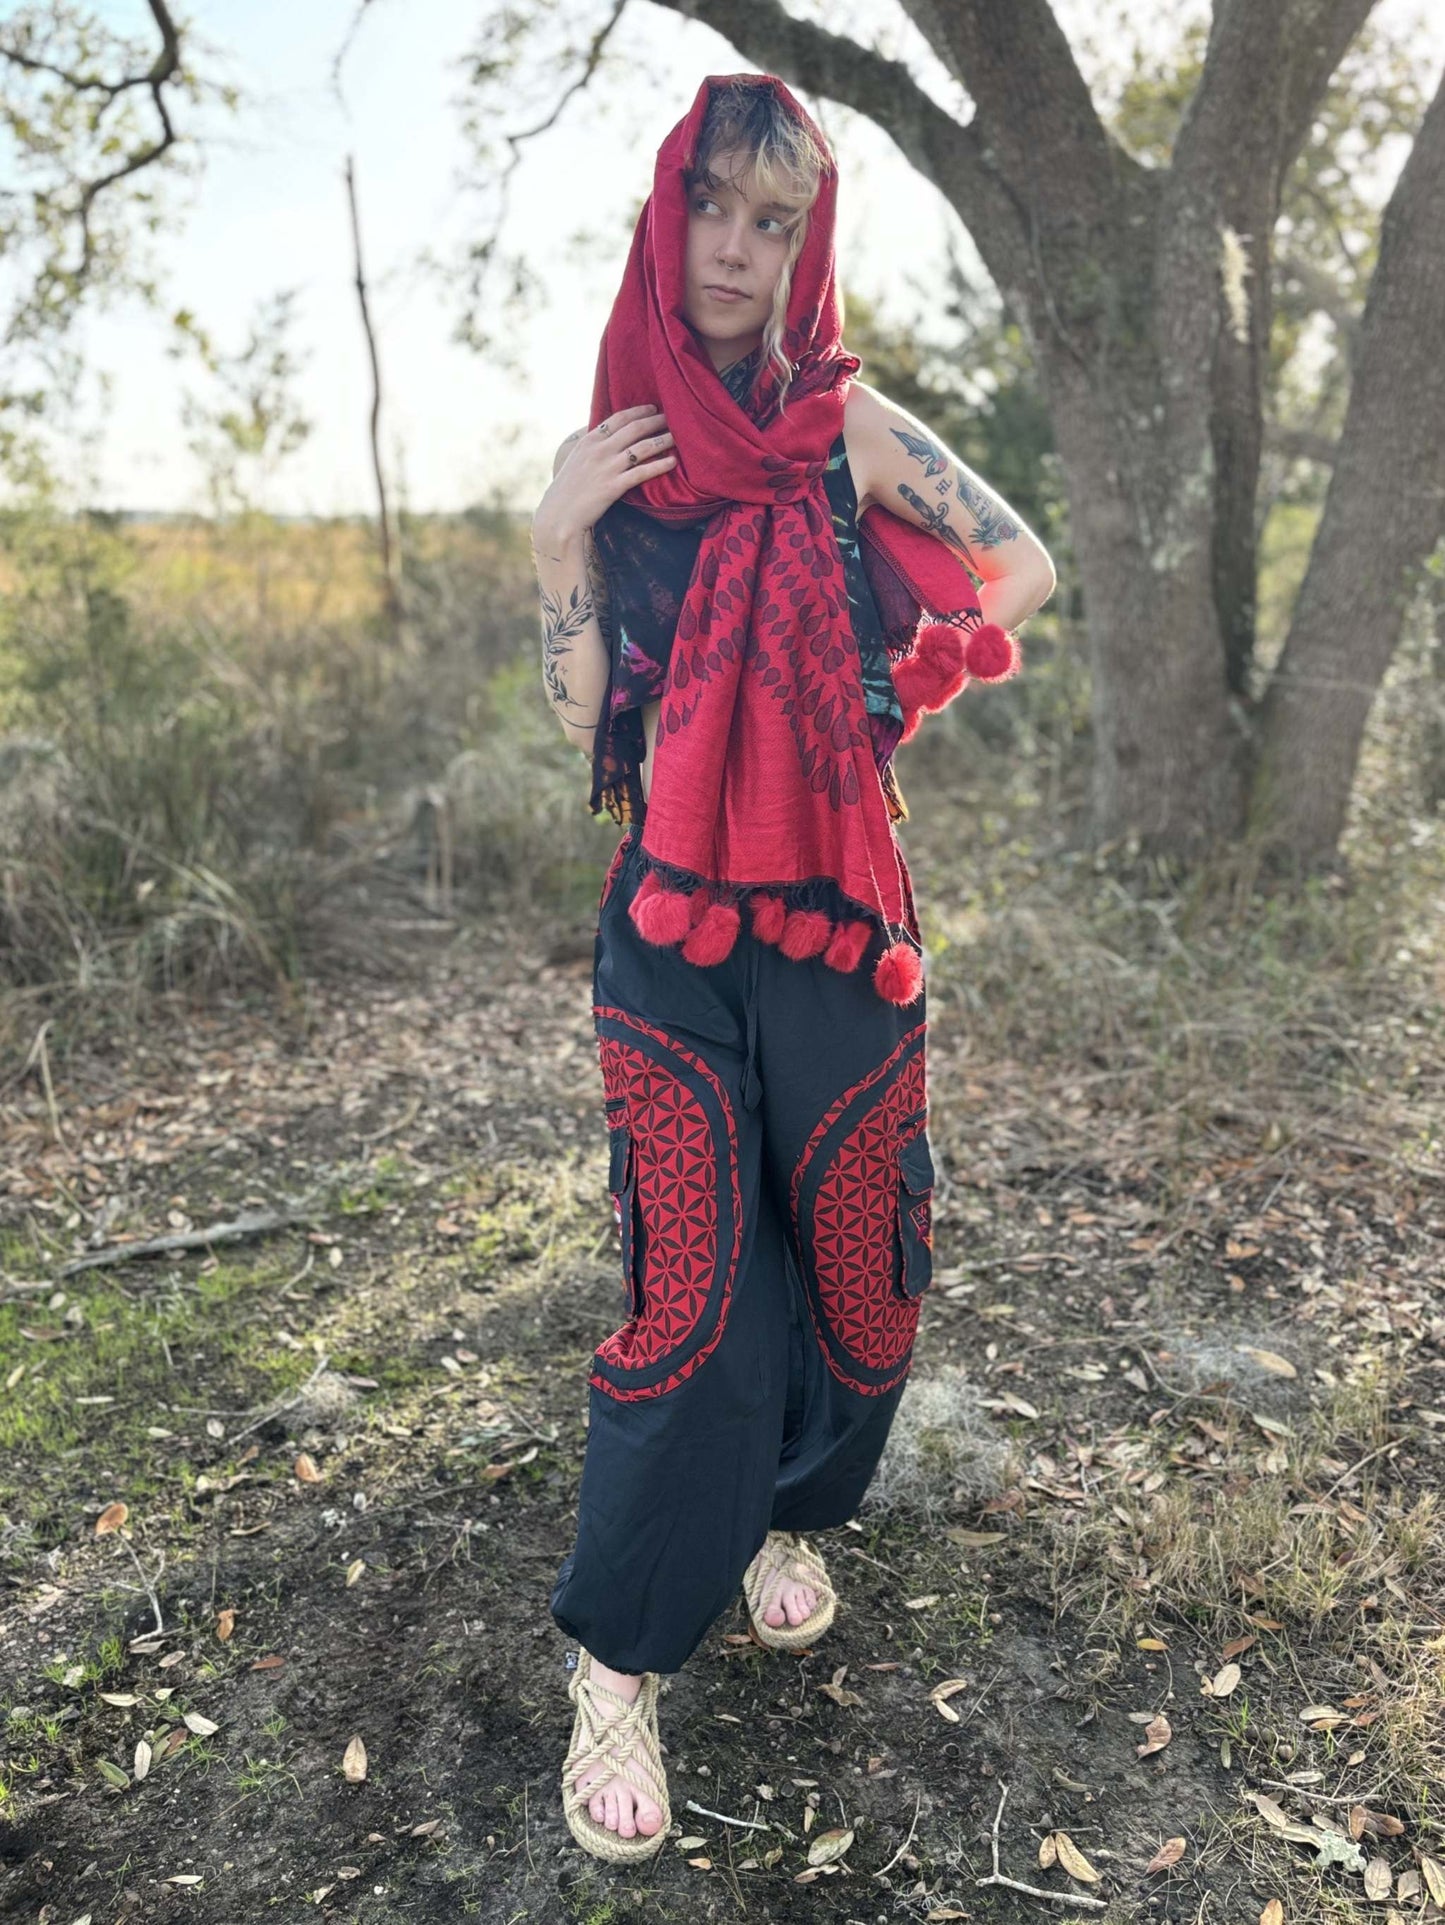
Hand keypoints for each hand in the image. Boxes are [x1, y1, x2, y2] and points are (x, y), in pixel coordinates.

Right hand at [534, 405, 675, 542]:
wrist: (559, 515)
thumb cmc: (567, 490)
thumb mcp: (575, 460)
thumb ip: (592, 447)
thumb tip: (606, 438)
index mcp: (589, 441)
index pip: (618, 418)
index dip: (638, 411)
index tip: (653, 408)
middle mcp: (599, 450)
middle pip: (634, 428)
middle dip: (656, 421)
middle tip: (673, 418)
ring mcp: (608, 468)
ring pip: (642, 447)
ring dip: (663, 440)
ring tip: (678, 437)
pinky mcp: (614, 487)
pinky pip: (642, 472)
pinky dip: (660, 465)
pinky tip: (672, 462)